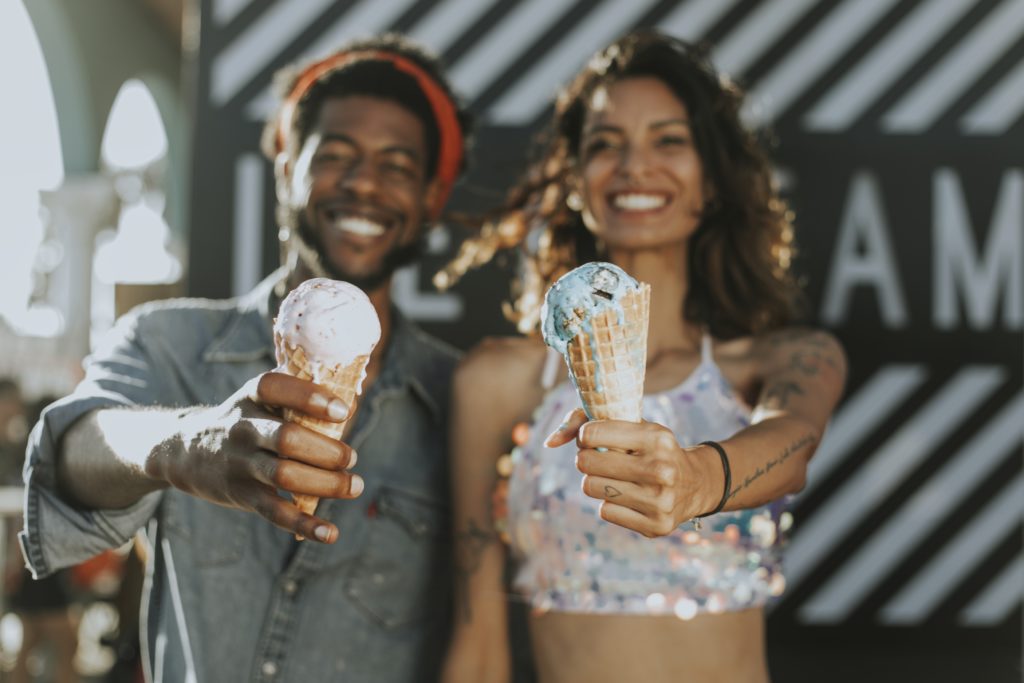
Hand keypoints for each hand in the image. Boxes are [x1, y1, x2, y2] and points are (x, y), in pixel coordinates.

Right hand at [150, 372, 359, 542]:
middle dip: (327, 451)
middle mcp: (243, 428)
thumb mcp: (259, 398)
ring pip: (285, 476)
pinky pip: (275, 512)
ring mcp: (240, 463)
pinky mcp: (242, 494)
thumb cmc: (244, 420)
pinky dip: (304, 525)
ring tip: (354, 485)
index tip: (343, 411)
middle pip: (287, 439)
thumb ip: (297, 398)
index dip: (310, 398)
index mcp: (251, 396)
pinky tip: (330, 533)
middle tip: (351, 458)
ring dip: (326, 484)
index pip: (276, 388)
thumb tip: (350, 408)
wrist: (185, 450)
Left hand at [545, 408, 718, 536]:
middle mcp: (661, 469)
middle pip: (587, 463)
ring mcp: (659, 501)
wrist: (694, 484)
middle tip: (598, 460)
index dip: (585, 436)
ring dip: (595, 482)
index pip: (592, 433)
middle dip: (585, 460)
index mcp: (656, 437)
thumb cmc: (652, 449)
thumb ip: (584, 421)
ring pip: (592, 488)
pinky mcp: (655, 526)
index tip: (592, 439)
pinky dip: (609, 503)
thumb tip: (549, 442)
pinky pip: (605, 511)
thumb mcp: (633, 425)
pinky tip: (627, 496)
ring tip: (613, 477)